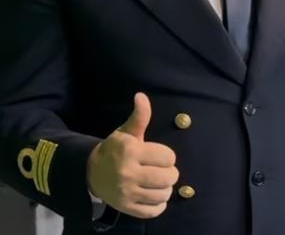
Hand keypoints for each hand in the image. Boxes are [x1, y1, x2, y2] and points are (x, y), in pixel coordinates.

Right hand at [87, 92, 178, 218]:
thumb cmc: (115, 150)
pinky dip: (158, 205)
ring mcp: (126, 193)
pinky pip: (153, 211)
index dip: (167, 156)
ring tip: (159, 183)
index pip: (168, 157)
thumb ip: (139, 117)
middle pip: (169, 177)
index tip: (159, 156)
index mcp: (131, 152)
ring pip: (163, 194)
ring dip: (166, 189)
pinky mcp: (126, 208)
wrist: (91, 173)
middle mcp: (128, 173)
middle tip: (162, 170)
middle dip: (170, 173)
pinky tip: (154, 196)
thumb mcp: (126, 132)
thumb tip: (141, 96)